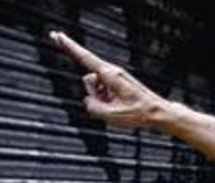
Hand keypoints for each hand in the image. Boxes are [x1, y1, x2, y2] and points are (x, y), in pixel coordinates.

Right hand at [49, 30, 168, 128]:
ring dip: (102, 99)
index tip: (56, 35)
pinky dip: (107, 100)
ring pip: (95, 87)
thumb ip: (91, 106)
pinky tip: (120, 106)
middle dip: (93, 94)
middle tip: (111, 105)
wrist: (158, 113)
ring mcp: (115, 78)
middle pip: (88, 80)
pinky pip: (103, 92)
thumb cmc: (139, 112)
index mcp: (110, 74)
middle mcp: (112, 72)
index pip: (84, 57)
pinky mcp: (118, 83)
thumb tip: (88, 100)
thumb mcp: (111, 115)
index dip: (68, 46)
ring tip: (118, 106)